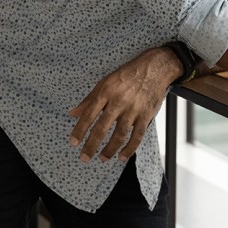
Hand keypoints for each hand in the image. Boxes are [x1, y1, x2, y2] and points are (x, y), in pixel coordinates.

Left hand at [68, 47, 180, 162]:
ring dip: (109, 150)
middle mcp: (118, 101)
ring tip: (102, 158)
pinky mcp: (146, 115)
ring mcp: (133, 109)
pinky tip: (121, 157)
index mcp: (106, 92)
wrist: (154, 68)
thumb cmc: (127, 75)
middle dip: (91, 145)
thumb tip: (73, 113)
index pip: (89, 115)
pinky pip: (137, 136)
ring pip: (119, 135)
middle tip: (84, 158)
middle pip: (102, 128)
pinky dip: (129, 149)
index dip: (80, 130)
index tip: (73, 143)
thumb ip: (89, 99)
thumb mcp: (105, 82)